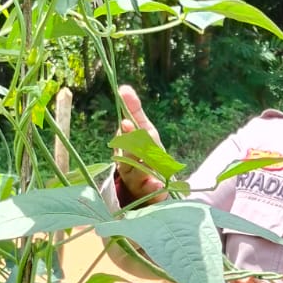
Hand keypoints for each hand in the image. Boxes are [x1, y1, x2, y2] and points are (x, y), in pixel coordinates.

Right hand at [115, 84, 165, 201]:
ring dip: (142, 167)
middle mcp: (127, 165)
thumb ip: (135, 111)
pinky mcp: (149, 194)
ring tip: (149, 162)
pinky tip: (158, 184)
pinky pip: (149, 192)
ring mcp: (137, 180)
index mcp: (125, 148)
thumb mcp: (145, 132)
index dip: (126, 132)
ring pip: (136, 174)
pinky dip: (153, 188)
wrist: (153, 186)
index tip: (127, 123)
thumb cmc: (147, 154)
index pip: (124, 138)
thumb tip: (124, 88)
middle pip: (127, 157)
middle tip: (140, 138)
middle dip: (133, 148)